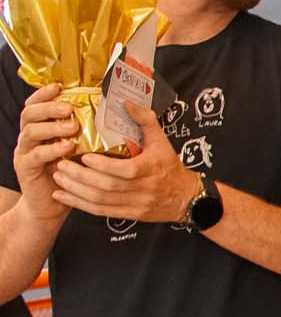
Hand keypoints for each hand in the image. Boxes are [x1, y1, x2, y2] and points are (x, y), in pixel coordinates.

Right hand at [11, 86, 79, 219]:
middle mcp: (30, 136)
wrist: (53, 203)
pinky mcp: (25, 167)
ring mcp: (25, 151)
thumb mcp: (81, 148)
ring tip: (72, 126)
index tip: (59, 86)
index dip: (44, 94)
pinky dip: (52, 149)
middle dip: (48, 107)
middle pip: (30, 113)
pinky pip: (36, 155)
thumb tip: (115, 113)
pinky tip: (68, 148)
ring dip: (51, 126)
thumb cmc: (72, 173)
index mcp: (42, 127)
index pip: (37, 104)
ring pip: (31, 131)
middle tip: (69, 107)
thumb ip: (89, 131)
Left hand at [48, 101, 196, 222]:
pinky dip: (79, 204)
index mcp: (151, 169)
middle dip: (80, 176)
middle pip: (107, 187)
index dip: (103, 165)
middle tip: (61, 164)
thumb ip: (145, 120)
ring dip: (75, 190)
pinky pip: (100, 211)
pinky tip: (63, 196)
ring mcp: (136, 205)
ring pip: (100, 200)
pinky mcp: (129, 215)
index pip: (125, 170)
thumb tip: (126, 102)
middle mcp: (143, 189)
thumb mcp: (162, 142)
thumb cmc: (170, 167)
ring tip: (58, 178)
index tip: (85, 156)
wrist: (186, 198)